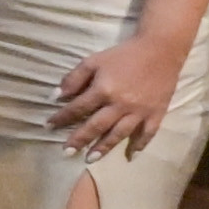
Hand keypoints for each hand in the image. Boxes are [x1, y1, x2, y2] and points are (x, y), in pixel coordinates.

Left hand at [51, 34, 182, 161]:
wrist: (160, 49)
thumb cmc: (123, 55)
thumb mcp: (94, 60)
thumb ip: (74, 78)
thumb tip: (56, 96)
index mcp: (104, 89)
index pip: (78, 108)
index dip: (61, 118)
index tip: (48, 126)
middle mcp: (121, 104)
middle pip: (96, 126)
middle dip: (79, 140)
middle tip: (66, 152)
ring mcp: (140, 111)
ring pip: (119, 134)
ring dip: (104, 147)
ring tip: (91, 159)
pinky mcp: (157, 113)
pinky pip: (148, 133)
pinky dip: (140, 145)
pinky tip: (131, 155)